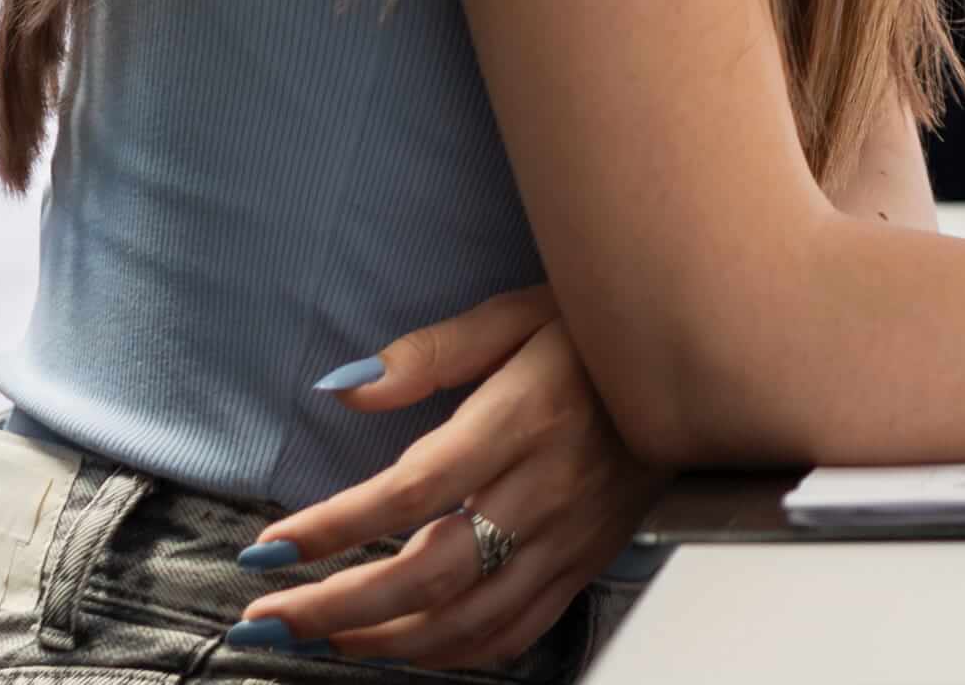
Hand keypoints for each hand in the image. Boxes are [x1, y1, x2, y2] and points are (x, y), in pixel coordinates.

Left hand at [242, 286, 657, 667]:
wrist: (699, 363)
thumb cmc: (595, 330)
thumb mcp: (514, 313)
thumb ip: (428, 354)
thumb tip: (344, 387)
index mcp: (524, 418)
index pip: (414, 490)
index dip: (336, 528)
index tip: (269, 549)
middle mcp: (549, 489)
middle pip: (431, 575)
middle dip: (336, 608)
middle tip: (265, 621)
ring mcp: (572, 538)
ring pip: (468, 620)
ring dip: (381, 642)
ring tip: (316, 639)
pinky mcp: (587, 564)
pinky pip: (516, 631)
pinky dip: (452, 654)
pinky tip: (401, 648)